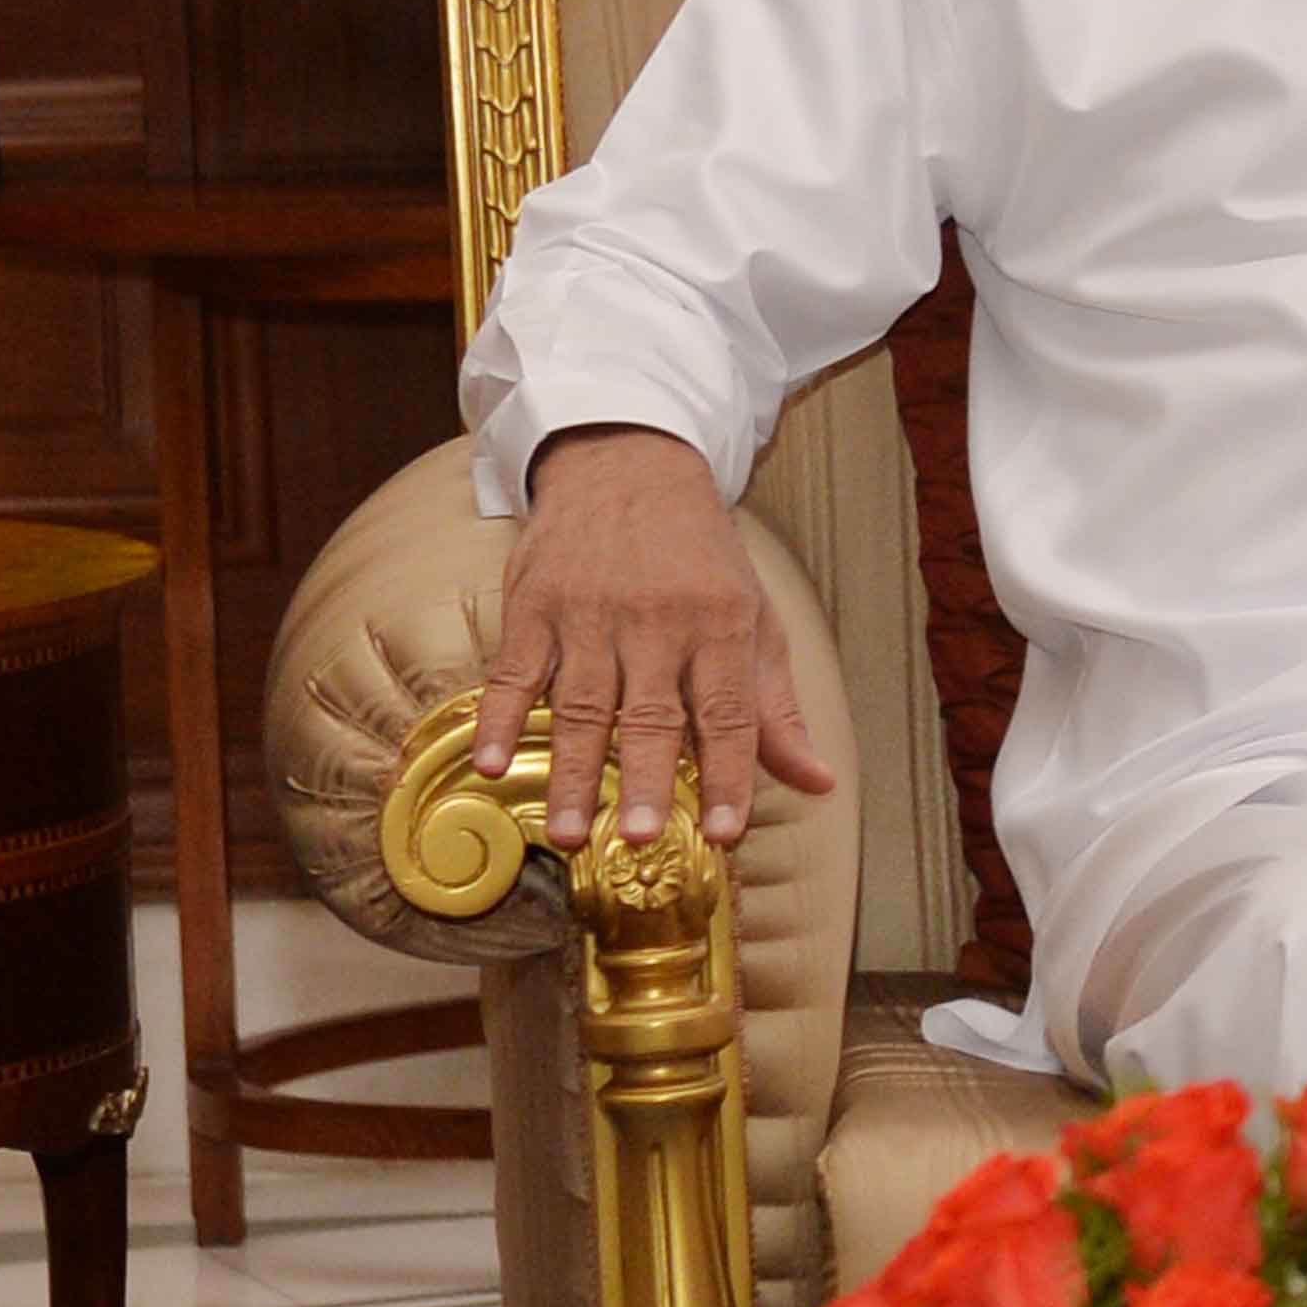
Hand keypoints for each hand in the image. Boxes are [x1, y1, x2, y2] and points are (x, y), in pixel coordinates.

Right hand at [465, 426, 840, 851]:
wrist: (631, 465)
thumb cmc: (702, 559)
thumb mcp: (754, 620)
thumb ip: (776, 709)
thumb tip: (817, 781)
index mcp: (720, 625)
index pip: (729, 714)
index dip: (728, 776)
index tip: (723, 833)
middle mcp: (656, 622)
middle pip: (650, 714)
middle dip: (643, 781)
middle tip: (637, 841)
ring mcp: (589, 613)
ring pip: (580, 704)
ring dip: (572, 772)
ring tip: (568, 836)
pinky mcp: (534, 605)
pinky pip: (513, 671)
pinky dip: (498, 720)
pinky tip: (489, 766)